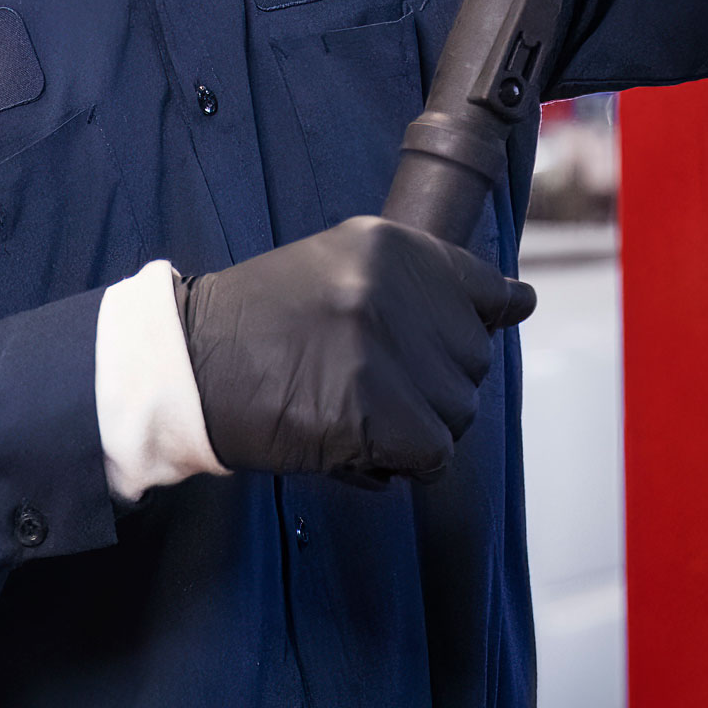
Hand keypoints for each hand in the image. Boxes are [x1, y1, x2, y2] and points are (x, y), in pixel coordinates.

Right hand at [179, 216, 536, 480]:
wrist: (185, 367)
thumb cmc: (260, 325)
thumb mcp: (338, 268)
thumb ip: (425, 283)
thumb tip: (522, 302)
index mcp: (389, 244)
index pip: (483, 292)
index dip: (453, 333)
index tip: (417, 347)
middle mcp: (393, 288)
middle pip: (471, 365)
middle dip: (427, 388)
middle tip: (357, 383)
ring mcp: (383, 348)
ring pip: (457, 415)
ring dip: (413, 428)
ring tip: (347, 410)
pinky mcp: (375, 411)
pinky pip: (432, 455)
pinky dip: (397, 462)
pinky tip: (351, 443)